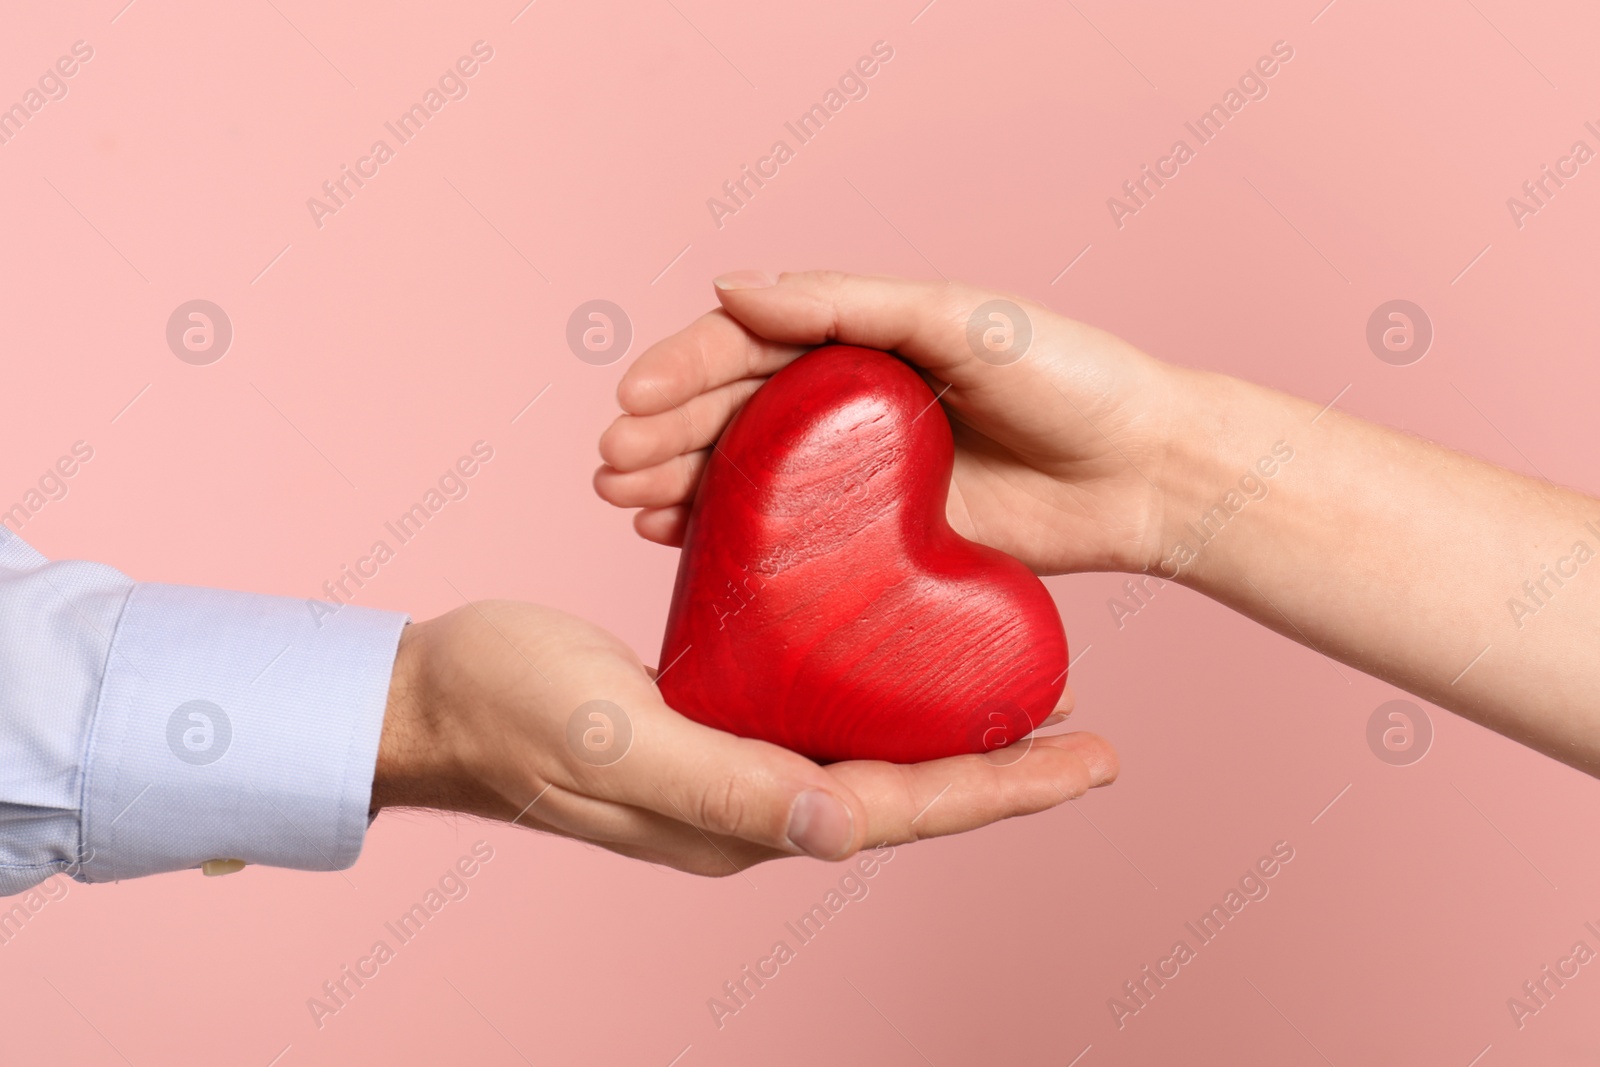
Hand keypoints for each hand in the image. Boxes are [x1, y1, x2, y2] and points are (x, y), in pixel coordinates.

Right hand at [371, 601, 1116, 874]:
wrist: (434, 697)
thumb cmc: (507, 709)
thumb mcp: (610, 735)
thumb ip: (722, 786)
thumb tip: (844, 829)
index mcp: (742, 818)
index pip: (901, 810)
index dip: (1001, 788)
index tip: (1092, 758)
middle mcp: (754, 804)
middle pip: (906, 791)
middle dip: (1000, 768)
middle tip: (1090, 730)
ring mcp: (735, 767)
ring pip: (869, 755)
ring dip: (949, 731)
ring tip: (1023, 688)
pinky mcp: (714, 722)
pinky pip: (820, 715)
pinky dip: (879, 691)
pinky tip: (906, 653)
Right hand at [595, 270, 1181, 576]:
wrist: (1145, 475)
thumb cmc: (1069, 378)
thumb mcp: (960, 319)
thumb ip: (848, 304)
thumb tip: (731, 285)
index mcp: (861, 340)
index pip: (749, 343)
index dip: (684, 367)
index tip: (632, 398)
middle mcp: (849, 402)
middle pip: (731, 410)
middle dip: (664, 431)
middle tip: (612, 465)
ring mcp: (859, 471)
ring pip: (745, 472)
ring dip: (678, 482)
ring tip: (627, 503)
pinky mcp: (878, 537)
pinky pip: (787, 535)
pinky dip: (727, 534)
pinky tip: (677, 541)